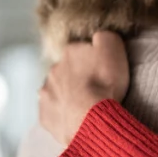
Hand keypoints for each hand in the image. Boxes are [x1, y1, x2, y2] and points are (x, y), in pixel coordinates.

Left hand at [39, 31, 129, 145]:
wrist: (90, 118)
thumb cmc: (104, 83)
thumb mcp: (113, 48)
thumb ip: (104, 37)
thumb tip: (98, 37)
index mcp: (69, 52)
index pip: (80, 52)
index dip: (92, 61)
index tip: (102, 72)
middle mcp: (53, 70)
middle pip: (66, 71)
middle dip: (76, 78)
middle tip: (94, 90)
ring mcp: (46, 94)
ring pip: (56, 90)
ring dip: (67, 95)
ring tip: (84, 106)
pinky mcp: (44, 116)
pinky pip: (52, 112)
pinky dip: (61, 114)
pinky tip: (74, 119)